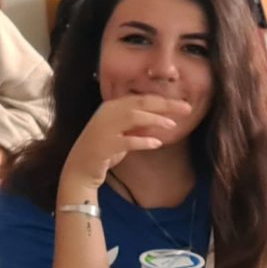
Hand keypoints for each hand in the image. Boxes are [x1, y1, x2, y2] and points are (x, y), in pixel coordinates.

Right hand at [62, 93, 191, 188]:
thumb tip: (160, 119)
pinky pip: (128, 141)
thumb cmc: (103, 150)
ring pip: (134, 117)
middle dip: (165, 104)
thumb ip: (137, 124)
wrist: (80, 169)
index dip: (162, 99)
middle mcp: (107, 113)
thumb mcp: (122, 133)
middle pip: (141, 102)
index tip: (181, 103)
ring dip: (155, 119)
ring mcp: (104, 128)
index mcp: (111, 106)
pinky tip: (157, 143)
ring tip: (173, 125)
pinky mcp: (104, 145)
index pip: (141, 98)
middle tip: (186, 108)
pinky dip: (143, 141)